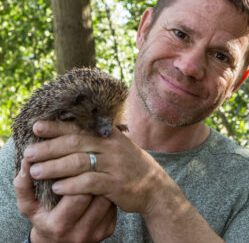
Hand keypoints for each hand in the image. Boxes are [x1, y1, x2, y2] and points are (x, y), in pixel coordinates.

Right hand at [14, 153, 116, 242]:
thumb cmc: (42, 217)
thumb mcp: (28, 205)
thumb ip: (24, 185)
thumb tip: (27, 162)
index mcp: (60, 224)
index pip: (79, 194)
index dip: (80, 176)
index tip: (78, 161)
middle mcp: (81, 232)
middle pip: (98, 195)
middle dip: (95, 177)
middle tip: (93, 162)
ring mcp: (98, 232)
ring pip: (109, 198)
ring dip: (104, 182)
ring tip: (98, 170)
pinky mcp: (108, 229)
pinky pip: (114, 205)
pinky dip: (109, 191)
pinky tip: (103, 183)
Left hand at [25, 120, 174, 215]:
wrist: (154, 185)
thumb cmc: (130, 164)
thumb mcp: (118, 145)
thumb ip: (98, 138)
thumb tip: (71, 131)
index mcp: (109, 135)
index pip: (79, 127)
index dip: (57, 127)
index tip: (37, 127)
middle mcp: (111, 146)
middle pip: (75, 143)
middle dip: (49, 148)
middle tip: (28, 153)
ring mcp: (114, 165)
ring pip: (79, 162)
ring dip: (54, 167)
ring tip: (35, 172)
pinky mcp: (116, 184)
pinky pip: (89, 183)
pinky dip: (71, 186)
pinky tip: (56, 188)